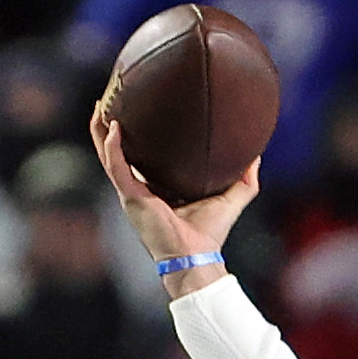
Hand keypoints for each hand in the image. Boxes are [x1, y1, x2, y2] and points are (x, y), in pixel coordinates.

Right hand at [89, 100, 262, 289]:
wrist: (196, 257)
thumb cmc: (209, 236)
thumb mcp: (230, 200)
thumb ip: (245, 180)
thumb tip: (257, 156)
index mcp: (154, 191)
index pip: (137, 160)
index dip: (131, 139)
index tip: (134, 111)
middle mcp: (138, 191)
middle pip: (114, 153)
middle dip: (106, 128)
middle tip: (107, 100)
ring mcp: (131, 195)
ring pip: (107, 156)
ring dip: (100, 131)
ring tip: (100, 105)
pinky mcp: (131, 198)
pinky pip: (116, 166)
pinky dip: (113, 146)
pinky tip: (114, 126)